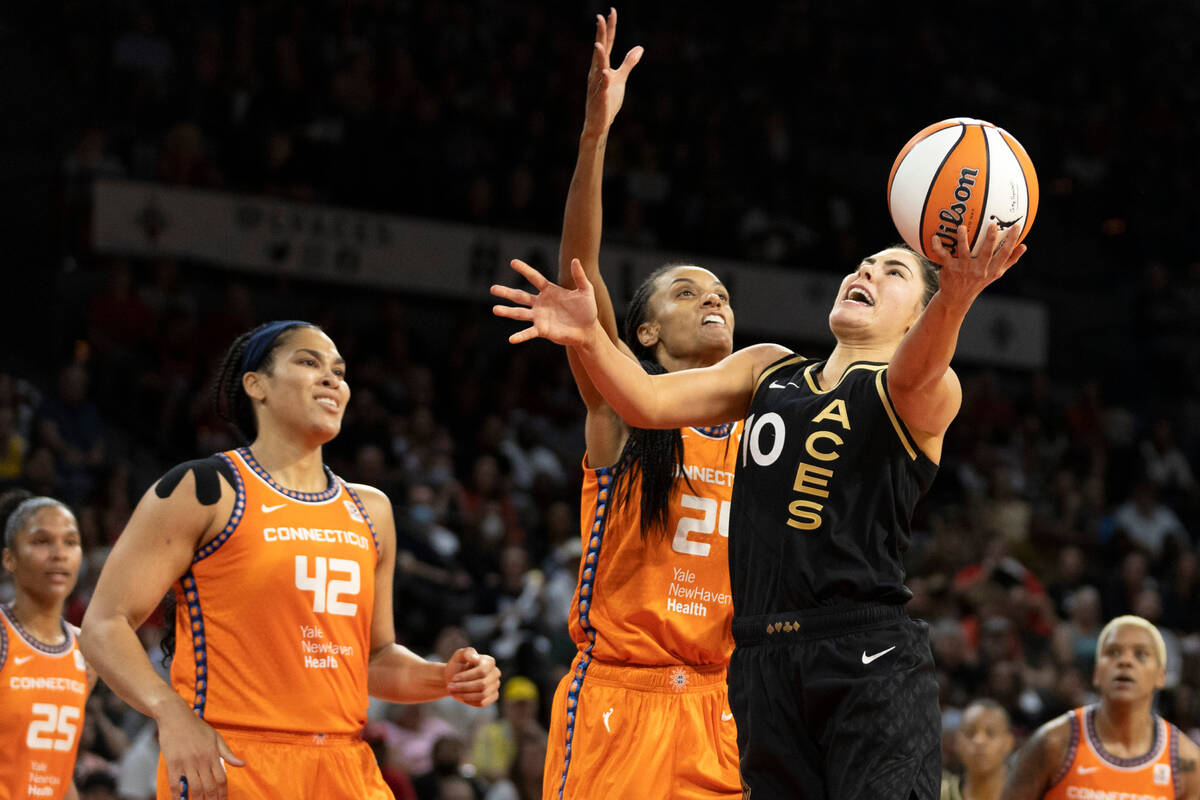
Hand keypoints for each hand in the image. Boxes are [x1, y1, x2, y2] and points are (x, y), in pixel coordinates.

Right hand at [157, 700, 244, 799]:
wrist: (176, 716)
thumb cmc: (197, 727)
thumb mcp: (216, 737)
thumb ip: (228, 754)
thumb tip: (242, 764)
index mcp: (213, 754)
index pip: (222, 779)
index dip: (223, 793)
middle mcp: (201, 760)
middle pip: (209, 787)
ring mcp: (187, 762)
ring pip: (194, 788)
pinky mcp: (173, 763)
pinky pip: (175, 784)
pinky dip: (177, 796)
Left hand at [444, 646, 500, 706]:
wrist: (455, 678)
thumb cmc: (458, 665)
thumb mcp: (459, 656)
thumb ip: (467, 653)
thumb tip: (476, 658)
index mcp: (489, 662)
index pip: (482, 671)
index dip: (467, 676)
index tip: (454, 678)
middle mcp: (495, 673)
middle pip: (482, 684)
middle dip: (464, 687)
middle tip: (450, 687)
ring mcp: (495, 686)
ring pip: (482, 695)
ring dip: (465, 695)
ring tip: (453, 692)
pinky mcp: (493, 697)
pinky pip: (482, 703)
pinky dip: (469, 701)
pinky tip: (461, 696)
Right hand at [492, 258, 598, 346]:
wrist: (589, 330)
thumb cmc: (587, 310)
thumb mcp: (586, 290)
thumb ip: (580, 276)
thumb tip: (575, 260)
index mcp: (549, 291)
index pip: (535, 278)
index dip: (524, 270)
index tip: (513, 262)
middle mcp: (541, 303)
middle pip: (520, 296)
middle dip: (506, 292)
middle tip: (492, 288)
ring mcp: (540, 317)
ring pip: (519, 313)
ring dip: (507, 312)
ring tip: (494, 309)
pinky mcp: (543, 330)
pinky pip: (529, 332)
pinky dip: (520, 336)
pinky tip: (511, 339)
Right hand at [582, 7, 643, 137]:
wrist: (599, 123)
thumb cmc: (607, 100)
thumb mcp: (620, 78)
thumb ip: (628, 63)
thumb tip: (639, 48)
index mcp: (602, 66)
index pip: (607, 43)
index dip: (609, 28)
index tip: (611, 12)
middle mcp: (596, 72)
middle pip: (600, 51)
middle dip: (601, 35)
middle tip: (600, 18)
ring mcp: (597, 85)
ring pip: (597, 68)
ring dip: (599, 56)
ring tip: (599, 44)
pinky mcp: (600, 98)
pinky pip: (601, 88)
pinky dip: (603, 81)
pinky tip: (606, 73)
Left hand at [929, 221, 1025, 305]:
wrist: (956, 298)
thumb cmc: (978, 281)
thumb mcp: (995, 274)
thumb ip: (1009, 260)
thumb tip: (1024, 246)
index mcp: (991, 270)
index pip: (1004, 255)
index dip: (1011, 241)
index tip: (1016, 227)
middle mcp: (979, 270)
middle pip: (986, 253)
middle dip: (990, 239)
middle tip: (992, 225)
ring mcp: (964, 270)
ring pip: (964, 252)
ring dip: (963, 239)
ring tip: (962, 227)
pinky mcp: (950, 269)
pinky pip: (943, 255)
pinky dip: (938, 246)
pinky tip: (936, 237)